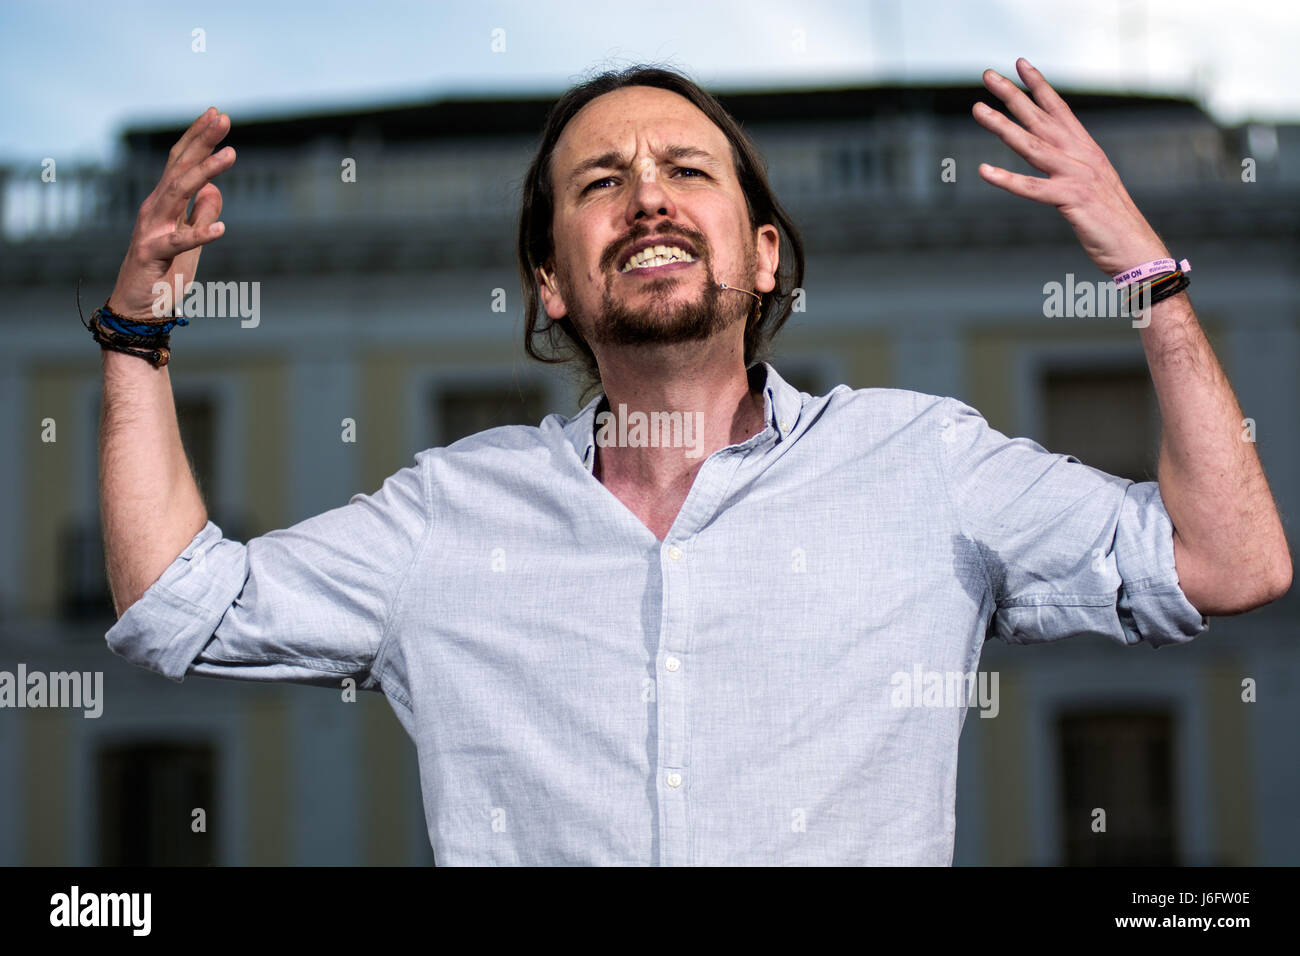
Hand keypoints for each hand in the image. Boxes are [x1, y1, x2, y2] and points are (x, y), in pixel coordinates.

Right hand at [106, 106, 235, 319]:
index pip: (182, 163)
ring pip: (178, 193)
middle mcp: (154, 209)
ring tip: (231, 155)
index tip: (217, 114)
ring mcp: (151, 230)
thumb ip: (200, 215)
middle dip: (201, 141)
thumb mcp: (192, 243)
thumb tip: (214, 189)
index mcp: (164, 204)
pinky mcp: (152, 255)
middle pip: (179, 167)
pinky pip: (178, 243)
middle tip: (222, 118)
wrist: (138, 309)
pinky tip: (222, 228)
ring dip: (205, 172)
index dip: (199, 139)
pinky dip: (200, 234)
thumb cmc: (164, 275)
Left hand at [972, 58, 1168, 276]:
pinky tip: (984, 171)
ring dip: (1003, 126)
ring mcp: (1078, 176)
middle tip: (988, 75)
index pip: (1059, 110)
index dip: (1039, 86)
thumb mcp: (1092, 187)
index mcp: (1087, 151)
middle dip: (1013, 95)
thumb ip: (1072, 170)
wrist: (1137, 249)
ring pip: (1032, 146)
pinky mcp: (1073, 200)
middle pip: (1041, 119)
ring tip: (978, 109)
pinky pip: (1033, 189)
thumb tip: (1053, 162)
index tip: (1021, 65)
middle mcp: (1083, 156)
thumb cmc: (1111, 223)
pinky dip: (1008, 180)